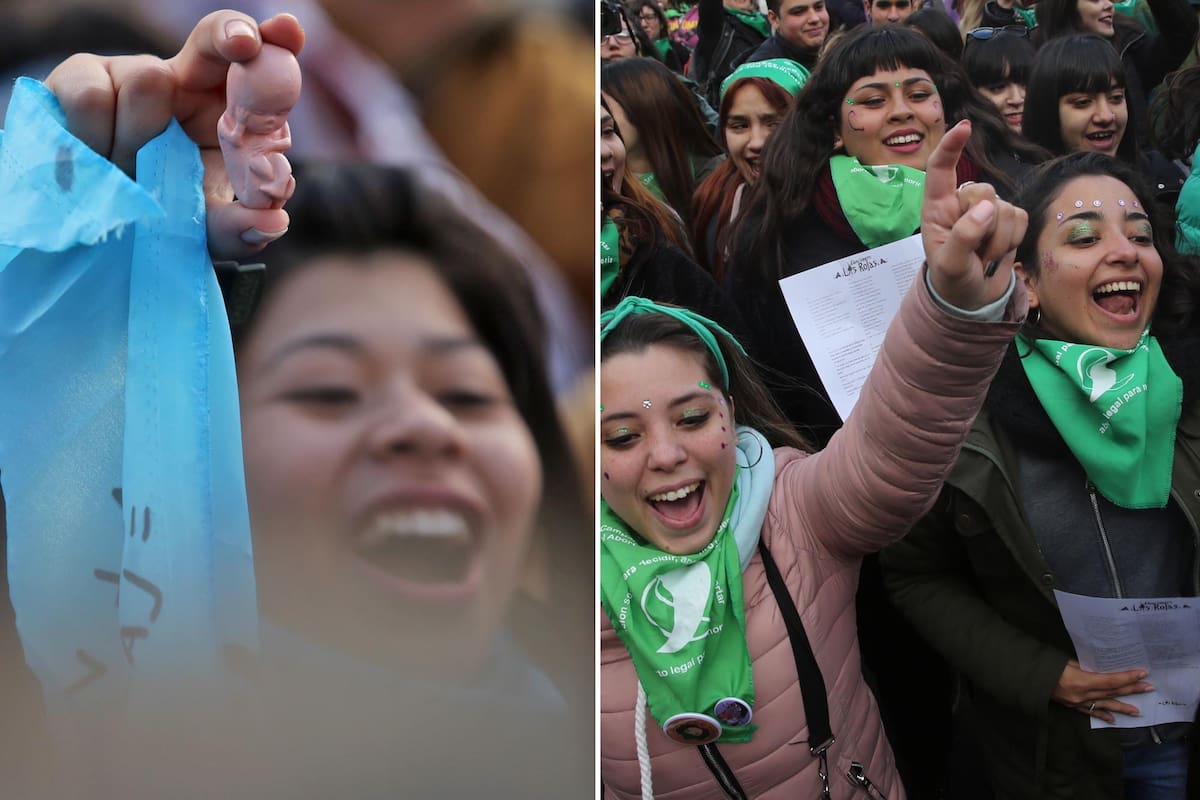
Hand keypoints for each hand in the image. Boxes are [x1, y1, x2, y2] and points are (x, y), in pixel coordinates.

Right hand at [44, 11, 304, 258]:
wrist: (95, 228)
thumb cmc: (163, 219)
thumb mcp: (205, 231)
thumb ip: (240, 229)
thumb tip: (274, 221)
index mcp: (226, 112)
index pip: (258, 64)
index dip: (274, 43)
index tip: (283, 34)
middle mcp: (185, 84)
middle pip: (214, 39)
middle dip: (229, 38)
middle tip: (242, 46)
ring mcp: (131, 76)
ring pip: (147, 79)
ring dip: (140, 140)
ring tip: (132, 176)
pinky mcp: (80, 80)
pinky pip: (92, 97)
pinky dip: (95, 141)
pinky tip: (96, 165)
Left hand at [920, 120, 1026, 310]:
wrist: (972, 299)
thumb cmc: (951, 280)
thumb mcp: (950, 264)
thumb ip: (964, 236)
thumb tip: (987, 207)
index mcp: (937, 207)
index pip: (941, 169)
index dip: (951, 146)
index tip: (964, 127)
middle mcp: (962, 203)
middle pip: (983, 192)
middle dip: (984, 226)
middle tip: (973, 254)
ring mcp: (988, 209)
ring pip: (1006, 207)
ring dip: (999, 240)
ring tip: (983, 257)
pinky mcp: (1010, 219)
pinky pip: (1022, 218)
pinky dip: (1014, 240)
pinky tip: (998, 253)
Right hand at [1051, 659, 1152, 723]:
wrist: (1030, 679)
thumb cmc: (1048, 666)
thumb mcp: (1068, 662)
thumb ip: (1085, 667)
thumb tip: (1102, 668)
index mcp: (1081, 681)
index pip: (1110, 680)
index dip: (1127, 678)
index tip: (1142, 673)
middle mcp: (1082, 694)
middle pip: (1111, 692)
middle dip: (1131, 689)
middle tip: (1148, 687)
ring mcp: (1078, 703)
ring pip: (1105, 705)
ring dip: (1122, 707)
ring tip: (1137, 711)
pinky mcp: (1073, 707)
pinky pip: (1091, 712)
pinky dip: (1103, 715)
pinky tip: (1113, 719)